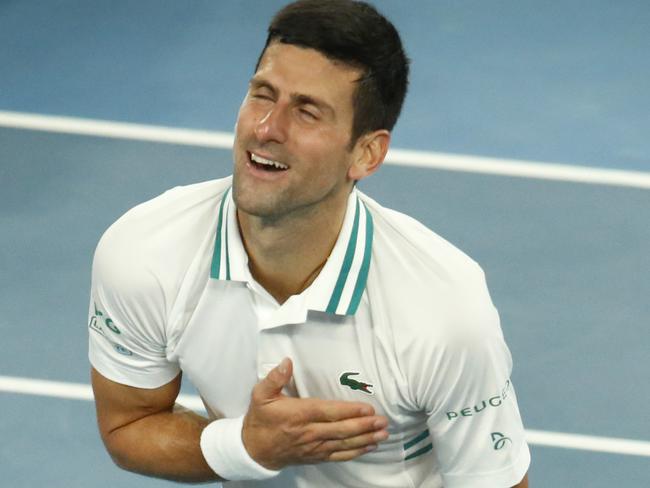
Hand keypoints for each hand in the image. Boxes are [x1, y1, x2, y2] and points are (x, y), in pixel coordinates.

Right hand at [242, 358, 388, 469]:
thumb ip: (275, 378)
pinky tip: (370, 446)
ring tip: (383, 434)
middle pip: (341, 430)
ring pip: (344, 444)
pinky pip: (339, 455)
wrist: (254, 449)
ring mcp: (314, 447)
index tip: (367, 408)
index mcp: (298, 415)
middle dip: (364, 426)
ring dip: (365, 439)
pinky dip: (356, 452)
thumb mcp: (260, 394)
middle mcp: (309, 432)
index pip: (328, 413)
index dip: (349, 411)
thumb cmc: (261, 419)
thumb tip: (286, 361)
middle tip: (383, 421)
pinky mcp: (317, 456)